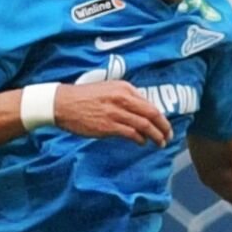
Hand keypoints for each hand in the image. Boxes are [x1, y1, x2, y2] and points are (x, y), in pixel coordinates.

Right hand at [54, 82, 173, 147]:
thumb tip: (140, 112)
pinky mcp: (108, 126)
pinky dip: (140, 139)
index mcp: (124, 88)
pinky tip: (141, 143)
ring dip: (155, 136)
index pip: (149, 103)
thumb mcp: (108, 89)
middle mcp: (122, 98)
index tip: (165, 125)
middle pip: (152, 114)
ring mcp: (115, 112)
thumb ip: (125, 98)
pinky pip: (131, 133)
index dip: (161, 117)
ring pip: (144, 125)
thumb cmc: (84, 98)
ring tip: (160, 143)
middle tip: (169, 136)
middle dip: (164, 127)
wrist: (62, 103)